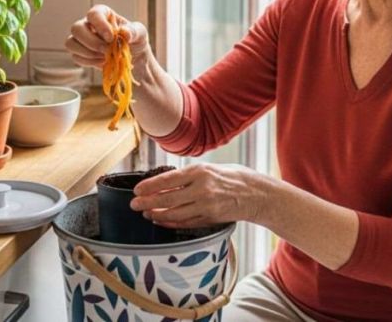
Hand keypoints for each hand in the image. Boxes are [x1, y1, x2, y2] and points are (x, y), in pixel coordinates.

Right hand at [65, 5, 150, 67]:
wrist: (133, 58)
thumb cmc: (134, 40)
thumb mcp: (140, 33)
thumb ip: (134, 31)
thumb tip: (124, 33)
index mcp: (103, 14)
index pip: (94, 13)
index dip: (99, 25)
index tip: (110, 37)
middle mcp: (88, 24)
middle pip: (76, 28)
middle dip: (91, 42)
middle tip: (106, 50)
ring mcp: (82, 39)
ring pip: (71, 43)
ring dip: (88, 53)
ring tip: (105, 57)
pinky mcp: (80, 53)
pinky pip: (76, 57)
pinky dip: (89, 62)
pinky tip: (102, 62)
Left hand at [130, 164, 271, 228]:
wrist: (257, 194)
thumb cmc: (234, 177)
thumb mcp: (211, 168)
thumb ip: (190, 175)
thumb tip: (165, 181)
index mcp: (200, 172)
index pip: (168, 180)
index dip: (149, 186)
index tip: (137, 190)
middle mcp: (202, 189)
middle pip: (167, 199)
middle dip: (147, 203)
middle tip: (134, 205)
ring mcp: (206, 206)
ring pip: (174, 214)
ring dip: (157, 215)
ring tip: (146, 213)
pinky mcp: (210, 219)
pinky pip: (185, 223)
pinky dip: (171, 223)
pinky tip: (162, 221)